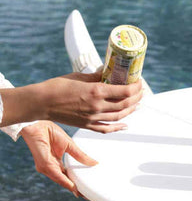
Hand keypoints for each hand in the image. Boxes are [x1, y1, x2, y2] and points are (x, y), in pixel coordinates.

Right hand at [1, 72, 142, 132]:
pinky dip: (118, 127)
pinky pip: (107, 128)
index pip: (124, 91)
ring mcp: (93, 117)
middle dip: (137, 98)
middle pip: (125, 104)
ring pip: (119, 116)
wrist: (42, 102)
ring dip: (131, 110)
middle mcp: (97, 106)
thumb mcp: (79, 76)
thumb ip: (96, 76)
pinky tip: (126, 125)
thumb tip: (108, 71)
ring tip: (137, 105)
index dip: (135, 88)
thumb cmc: (57, 86)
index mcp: (96, 91)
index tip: (140, 83)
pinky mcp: (88, 125)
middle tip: (141, 92)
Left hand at [20, 121, 96, 195]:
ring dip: (73, 189)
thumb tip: (94, 163)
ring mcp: (47, 168)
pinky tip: (74, 188)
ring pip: (62, 182)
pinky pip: (58, 177)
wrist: (38, 124)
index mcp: (56, 163)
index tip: (86, 190)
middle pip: (66, 182)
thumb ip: (80, 156)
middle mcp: (51, 167)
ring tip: (84, 194)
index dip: (77, 183)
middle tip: (87, 196)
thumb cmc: (50, 132)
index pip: (68, 176)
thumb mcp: (70, 146)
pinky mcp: (45, 165)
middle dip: (76, 189)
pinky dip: (66, 183)